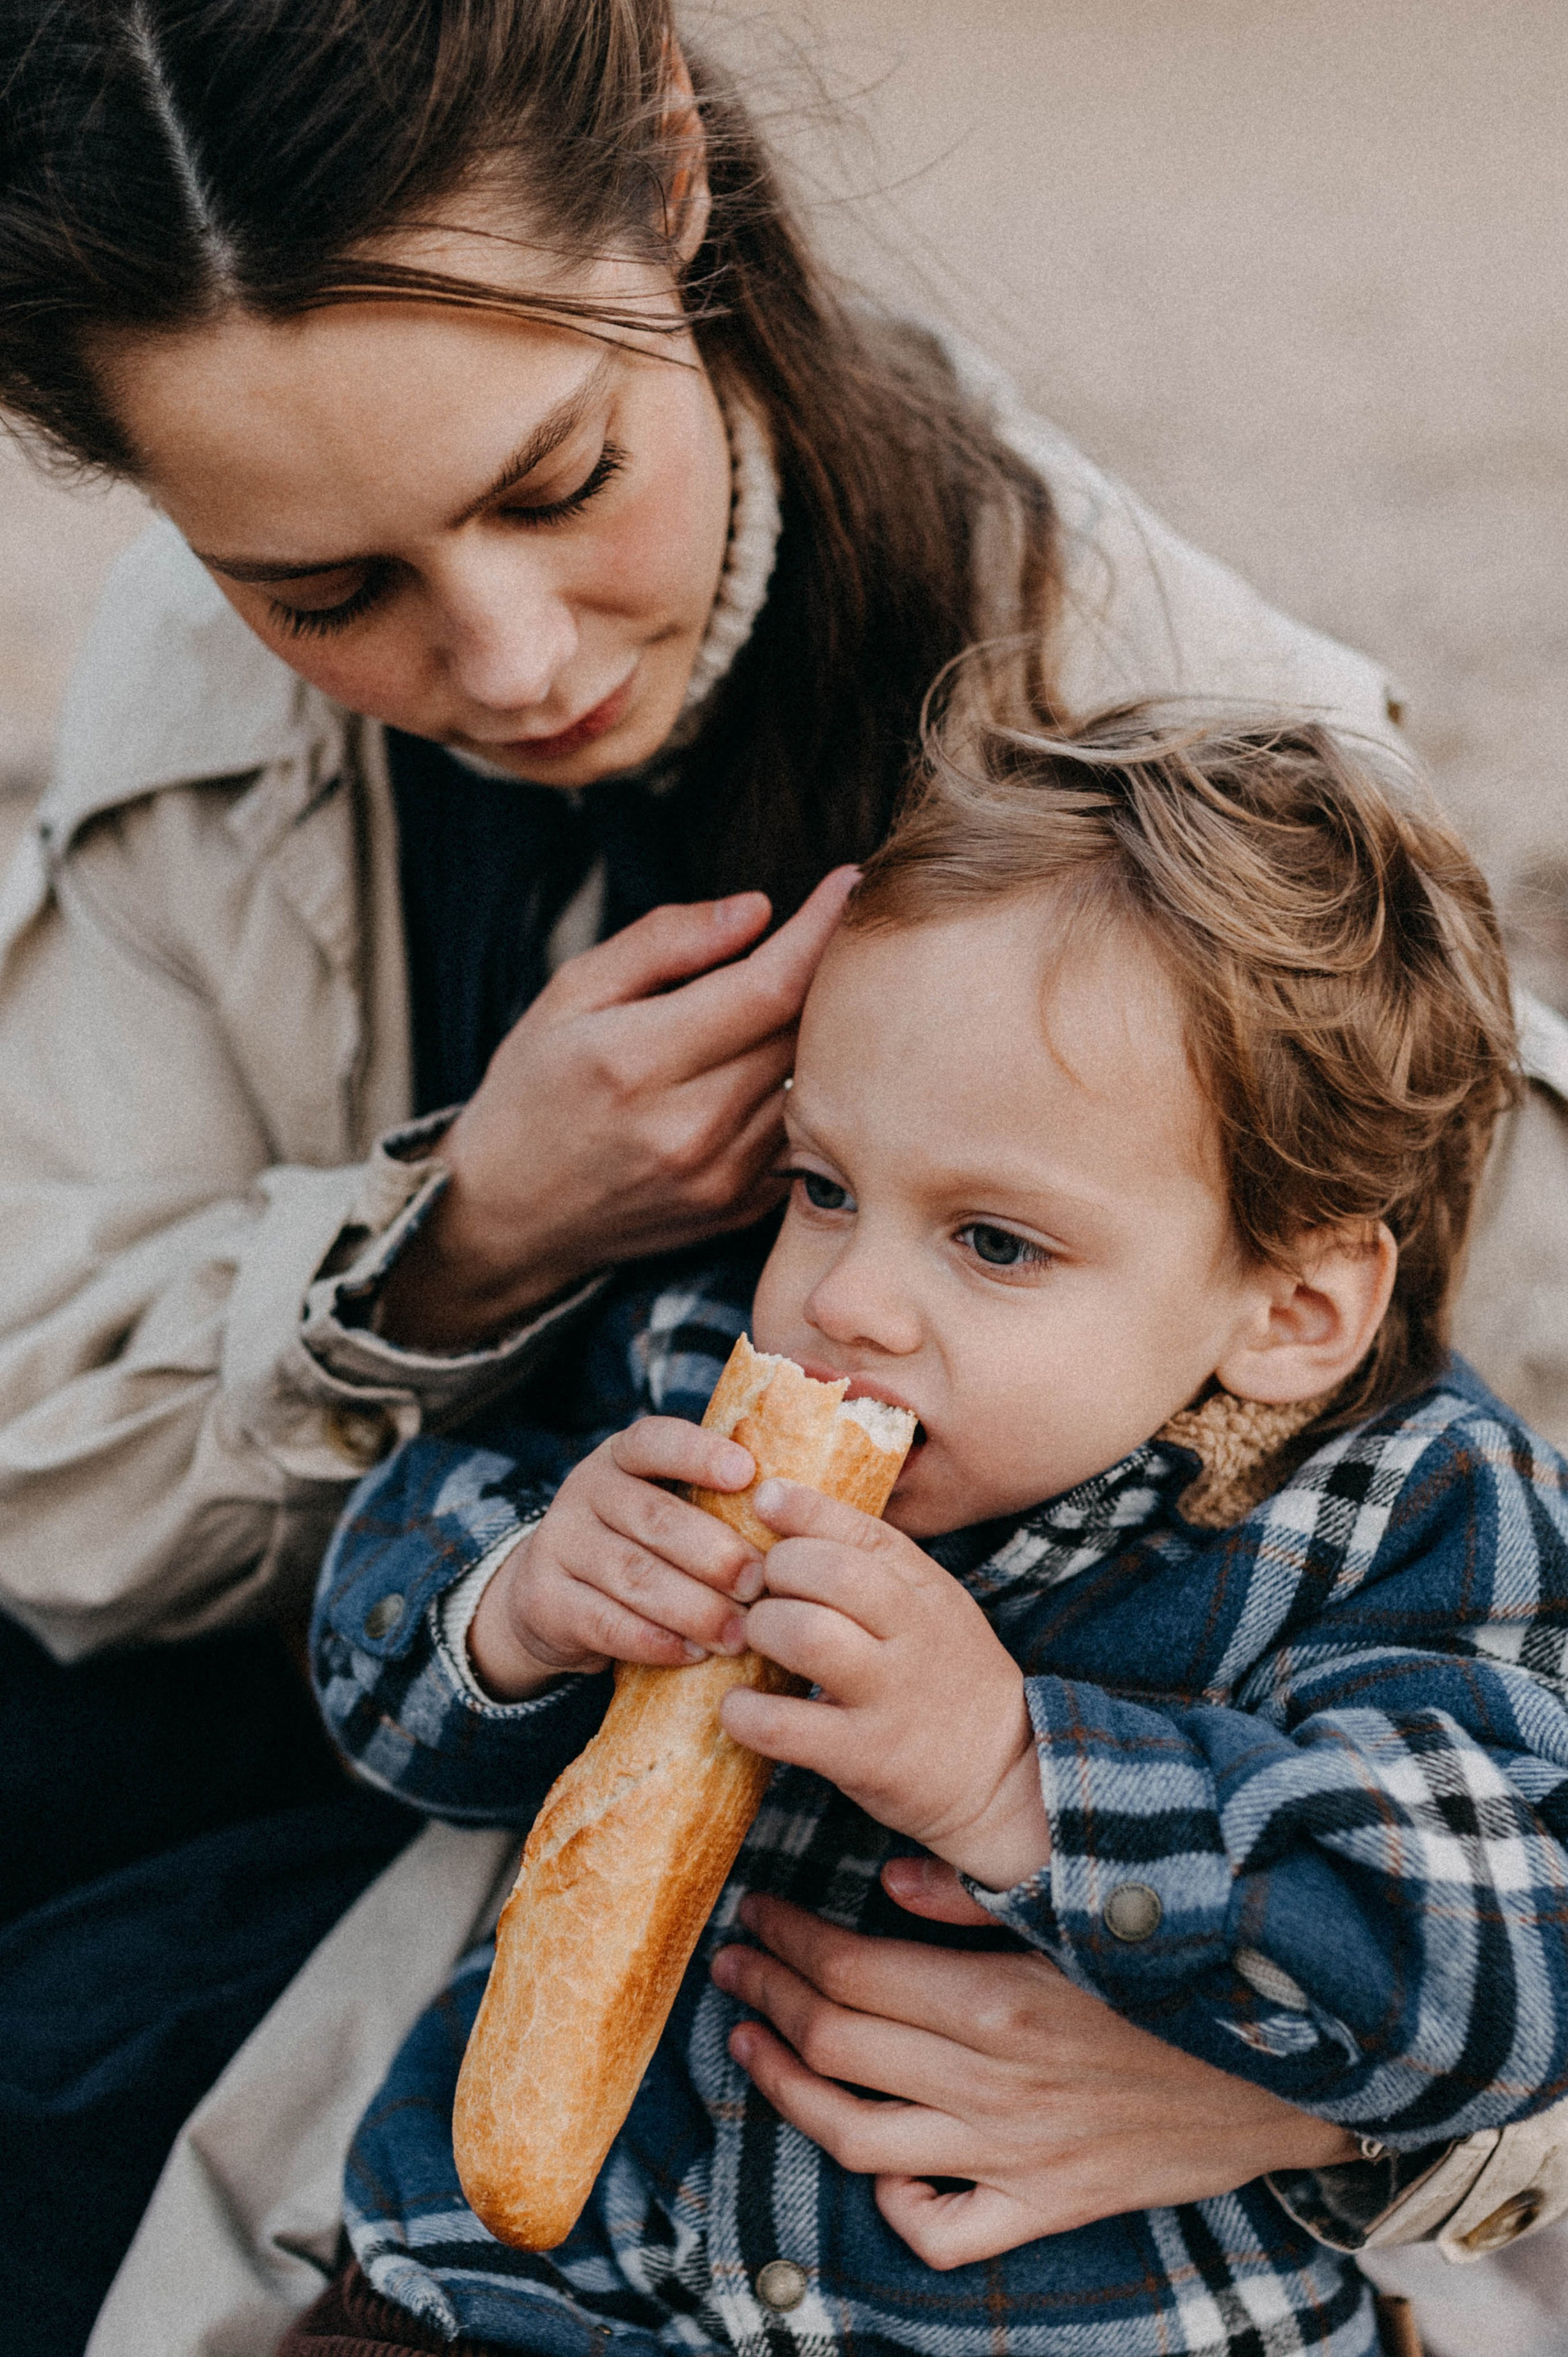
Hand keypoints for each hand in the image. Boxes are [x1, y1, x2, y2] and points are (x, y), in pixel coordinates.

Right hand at [379, 873, 857, 1347]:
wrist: (508, 1216)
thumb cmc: (533, 1091)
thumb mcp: (569, 995)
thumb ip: (661, 944)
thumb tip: (756, 910)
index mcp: (638, 1061)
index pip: (769, 986)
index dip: (819, 931)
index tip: (849, 882)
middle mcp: (689, 1127)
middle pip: (802, 1033)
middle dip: (826, 973)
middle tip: (834, 931)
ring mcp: (721, 1177)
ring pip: (812, 1084)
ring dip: (818, 1034)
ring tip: (802, 997)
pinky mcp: (739, 1209)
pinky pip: (802, 1134)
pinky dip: (802, 1092)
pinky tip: (772, 1067)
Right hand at [467, 1419, 763, 1698]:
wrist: (552, 1598)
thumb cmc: (643, 1548)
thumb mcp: (666, 1509)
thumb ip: (716, 1507)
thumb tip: (806, 1521)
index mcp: (623, 1456)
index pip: (656, 1440)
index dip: (699, 1453)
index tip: (747, 1473)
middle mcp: (586, 1490)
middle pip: (655, 1518)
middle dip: (715, 1554)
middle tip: (761, 1585)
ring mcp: (559, 1543)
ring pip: (634, 1575)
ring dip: (694, 1608)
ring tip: (739, 1633)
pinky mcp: (545, 1600)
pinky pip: (605, 1622)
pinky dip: (654, 1641)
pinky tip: (692, 1654)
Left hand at [711, 1879, 1359, 2270]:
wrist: (1290, 2067)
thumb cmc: (1180, 1972)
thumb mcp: (1084, 1915)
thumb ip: (980, 1894)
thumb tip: (887, 1877)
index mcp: (999, 1998)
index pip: (851, 1969)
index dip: (788, 1941)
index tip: (755, 1913)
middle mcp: (992, 2081)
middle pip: (838, 2041)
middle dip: (767, 1997)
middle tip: (733, 1963)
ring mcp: (1011, 2153)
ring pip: (858, 2135)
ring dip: (785, 2090)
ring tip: (749, 2047)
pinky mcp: (1044, 2205)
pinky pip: (942, 2228)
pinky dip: (893, 2200)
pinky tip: (869, 2159)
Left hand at [719, 1481, 1047, 1890]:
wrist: (1004, 1779)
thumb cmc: (947, 1685)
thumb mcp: (936, 1612)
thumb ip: (879, 1573)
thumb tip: (794, 1526)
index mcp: (928, 1592)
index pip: (864, 1530)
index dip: (805, 1509)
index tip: (765, 1499)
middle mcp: (915, 1634)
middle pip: (829, 1572)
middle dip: (775, 1571)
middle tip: (760, 1593)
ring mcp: (892, 1695)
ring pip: (806, 1635)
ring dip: (761, 1631)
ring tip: (753, 1644)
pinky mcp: (866, 1756)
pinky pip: (784, 1725)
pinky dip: (745, 1712)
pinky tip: (739, 1707)